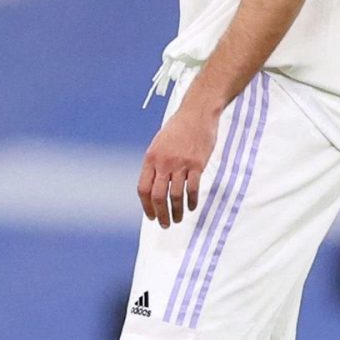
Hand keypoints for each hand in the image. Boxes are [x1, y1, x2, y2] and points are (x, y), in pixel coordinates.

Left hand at [140, 101, 221, 228]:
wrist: (196, 113)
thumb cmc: (177, 129)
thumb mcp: (159, 144)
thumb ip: (155, 164)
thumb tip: (154, 185)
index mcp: (150, 159)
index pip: (143, 189)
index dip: (146, 206)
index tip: (150, 216)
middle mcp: (163, 163)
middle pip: (157, 196)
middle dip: (160, 214)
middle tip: (164, 225)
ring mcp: (180, 164)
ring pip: (175, 195)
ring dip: (176, 211)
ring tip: (177, 220)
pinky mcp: (197, 164)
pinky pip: (193, 188)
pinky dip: (191, 201)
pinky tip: (190, 208)